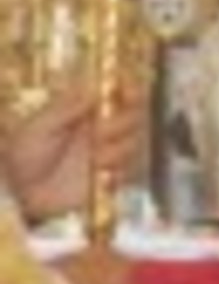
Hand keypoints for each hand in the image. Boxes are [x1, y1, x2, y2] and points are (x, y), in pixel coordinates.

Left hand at [1, 83, 142, 222]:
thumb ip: (66, 109)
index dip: (129, 89)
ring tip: (95, 159)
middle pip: (133, 115)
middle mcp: (102, 128)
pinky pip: (129, 172)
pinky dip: (120, 172)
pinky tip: (102, 176)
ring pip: (133, 142)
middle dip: (122, 121)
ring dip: (118, 149)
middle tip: (100, 133)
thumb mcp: (39, 128)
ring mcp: (108, 152)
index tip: (128, 92)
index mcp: (88, 111)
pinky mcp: (109, 178)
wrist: (20, 194)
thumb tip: (93, 90)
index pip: (118, 93)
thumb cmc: (26, 155)